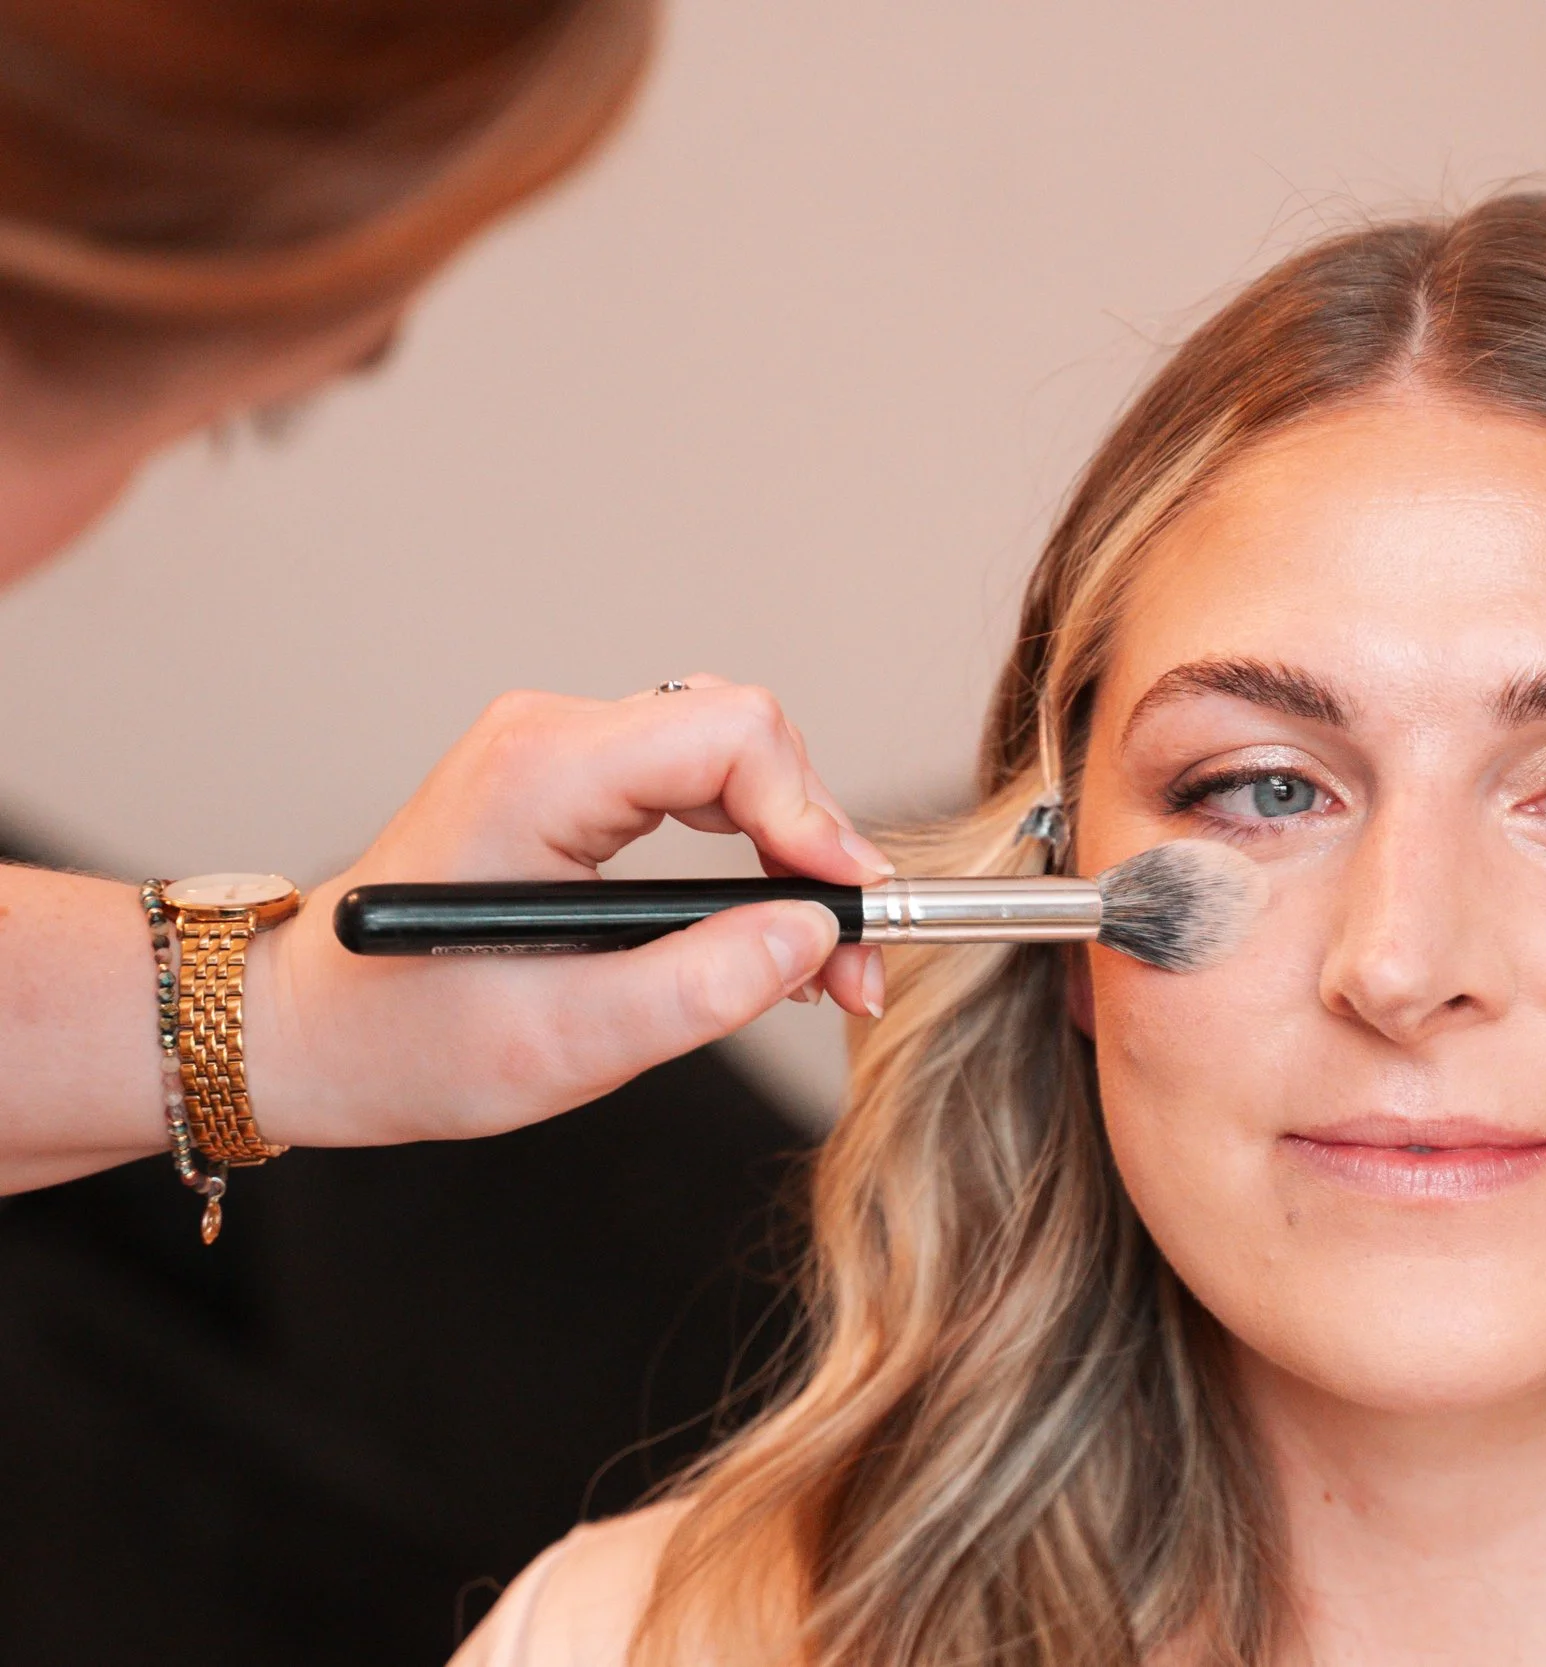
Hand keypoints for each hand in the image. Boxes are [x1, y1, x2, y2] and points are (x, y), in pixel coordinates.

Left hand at [241, 678, 890, 1148]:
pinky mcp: (573, 781)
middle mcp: (551, 736)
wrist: (302, 1032)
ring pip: (733, 755)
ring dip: (791, 848)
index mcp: (539, 773)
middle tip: (850, 959)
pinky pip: (699, 783)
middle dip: (815, 842)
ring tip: (819, 954)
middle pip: (746, 736)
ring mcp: (561, 751)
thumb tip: (816, 937)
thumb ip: (700, 987)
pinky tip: (768, 926)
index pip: (731, 734)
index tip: (850, 913)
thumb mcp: (560, 1042)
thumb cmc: (400, 1040)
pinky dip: (751, 849)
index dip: (813, 816)